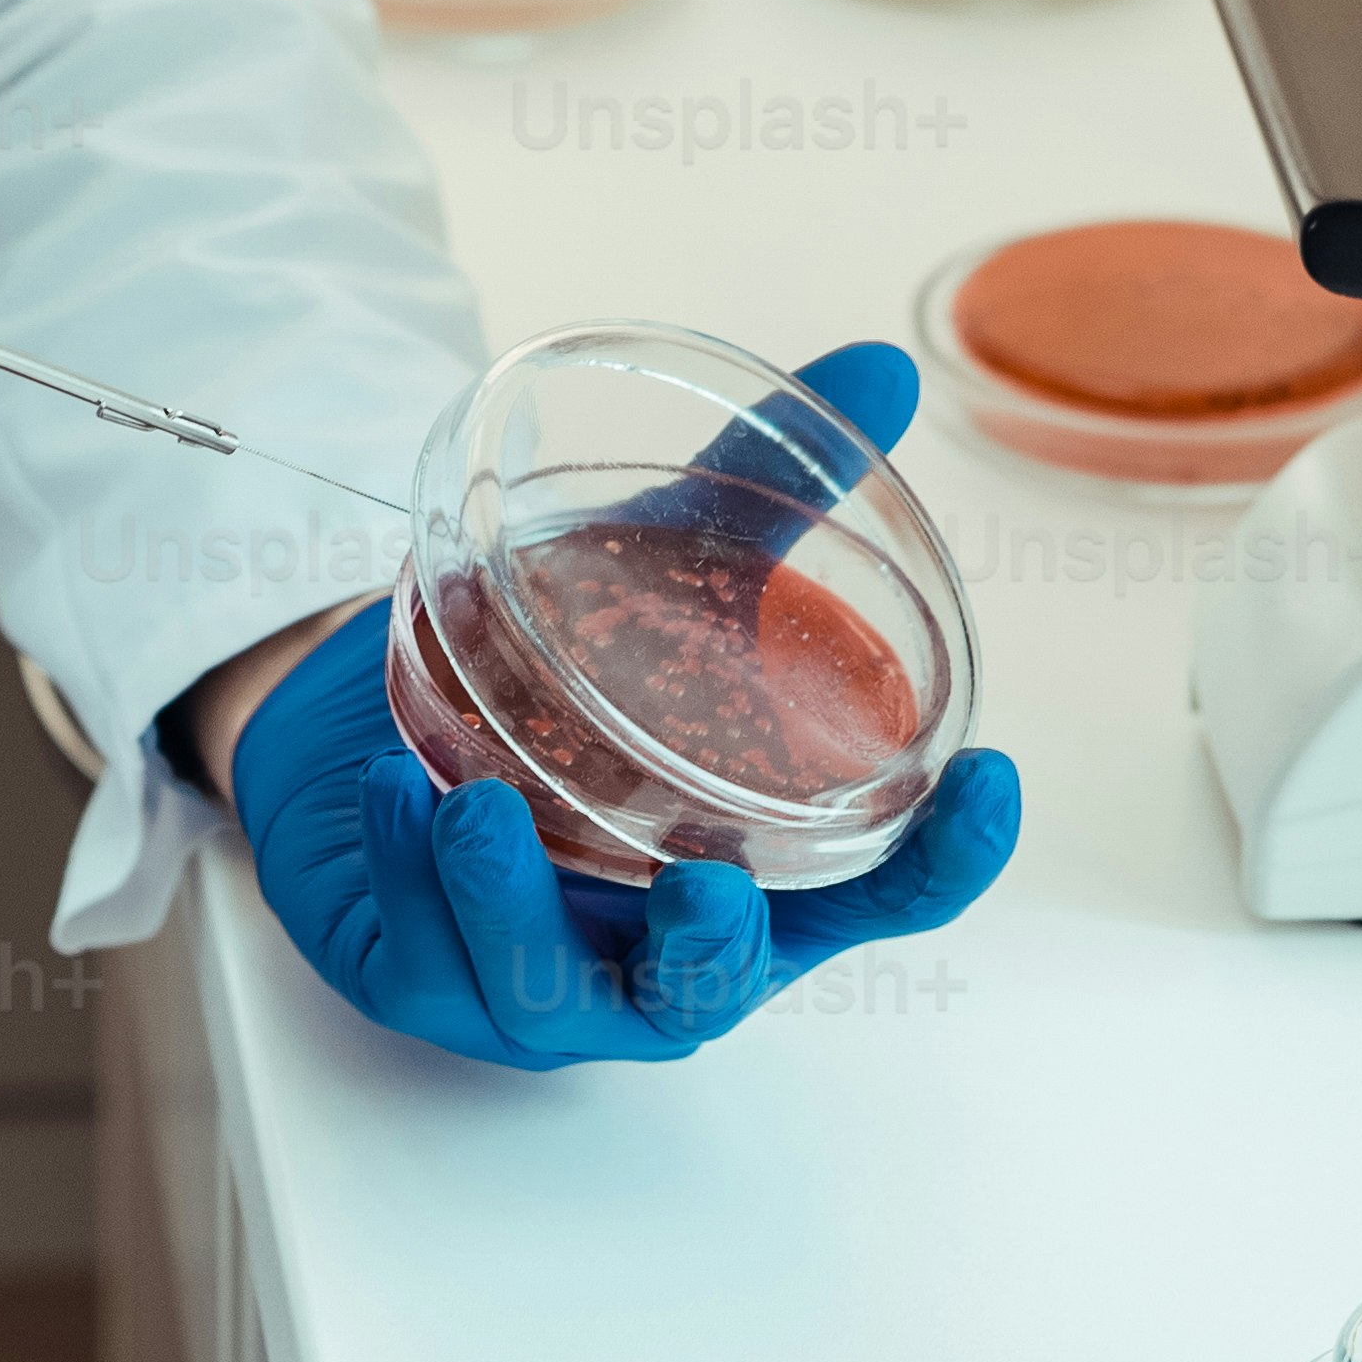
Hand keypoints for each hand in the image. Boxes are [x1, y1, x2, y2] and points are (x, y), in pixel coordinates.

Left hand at [222, 340, 1019, 1070]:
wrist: (369, 719)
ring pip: (549, 989)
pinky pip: (427, 964)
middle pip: (720, 990)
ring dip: (512, 902)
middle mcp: (666, 951)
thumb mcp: (654, 578)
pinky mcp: (429, 988)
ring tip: (472, 805)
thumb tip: (880, 371)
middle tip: (706, 886)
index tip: (991, 782)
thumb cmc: (550, 678)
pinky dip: (412, 882)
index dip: (949, 858)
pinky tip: (396, 798)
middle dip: (714, 949)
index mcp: (757, 868)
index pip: (879, 893)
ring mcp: (547, 990)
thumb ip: (761, 494)